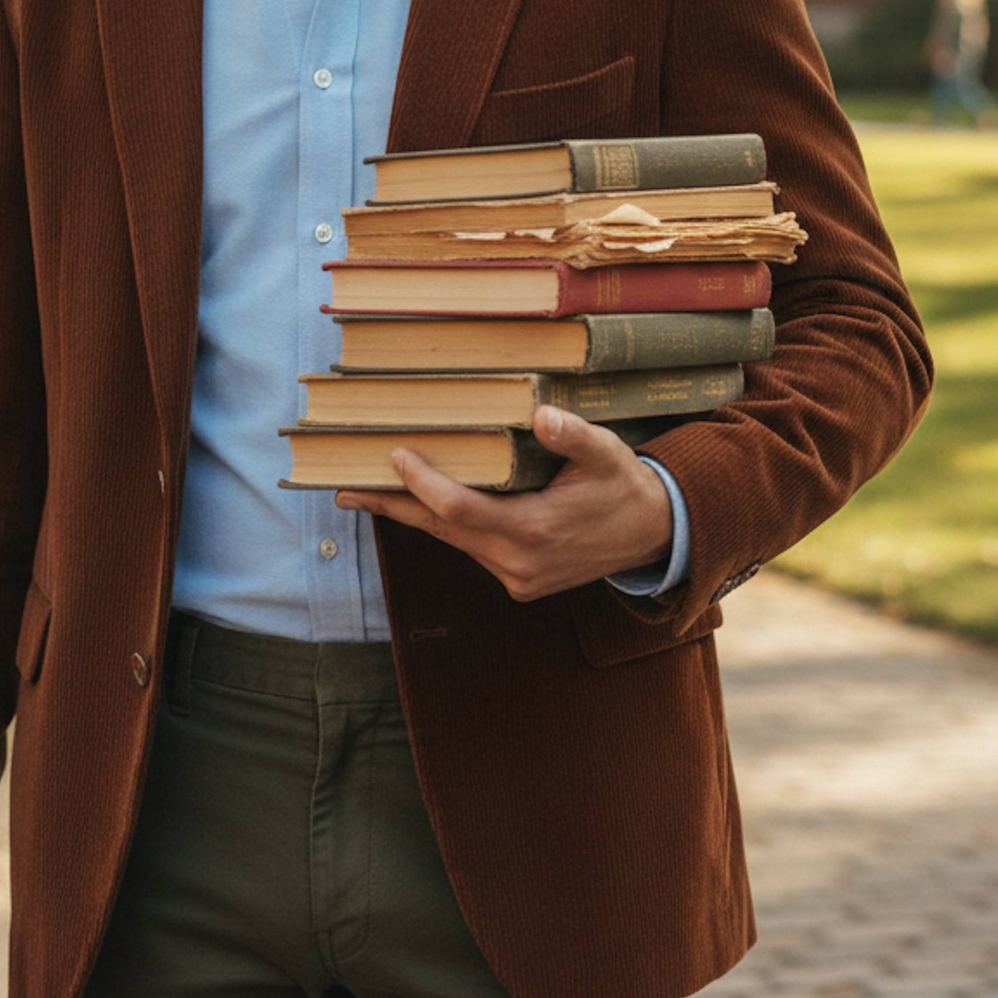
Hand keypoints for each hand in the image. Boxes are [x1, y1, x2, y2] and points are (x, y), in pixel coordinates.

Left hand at [336, 406, 673, 601]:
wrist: (654, 535)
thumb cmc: (623, 486)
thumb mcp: (606, 453)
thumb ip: (572, 435)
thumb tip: (540, 415)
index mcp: (533, 532)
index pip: (459, 508)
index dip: (423, 483)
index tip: (395, 456)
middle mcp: (517, 563)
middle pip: (441, 531)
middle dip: (392, 507)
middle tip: (344, 490)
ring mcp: (517, 578)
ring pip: (453, 541)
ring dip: (414, 515)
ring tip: (367, 492)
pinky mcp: (520, 581)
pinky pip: (471, 548)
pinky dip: (444, 525)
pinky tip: (421, 505)